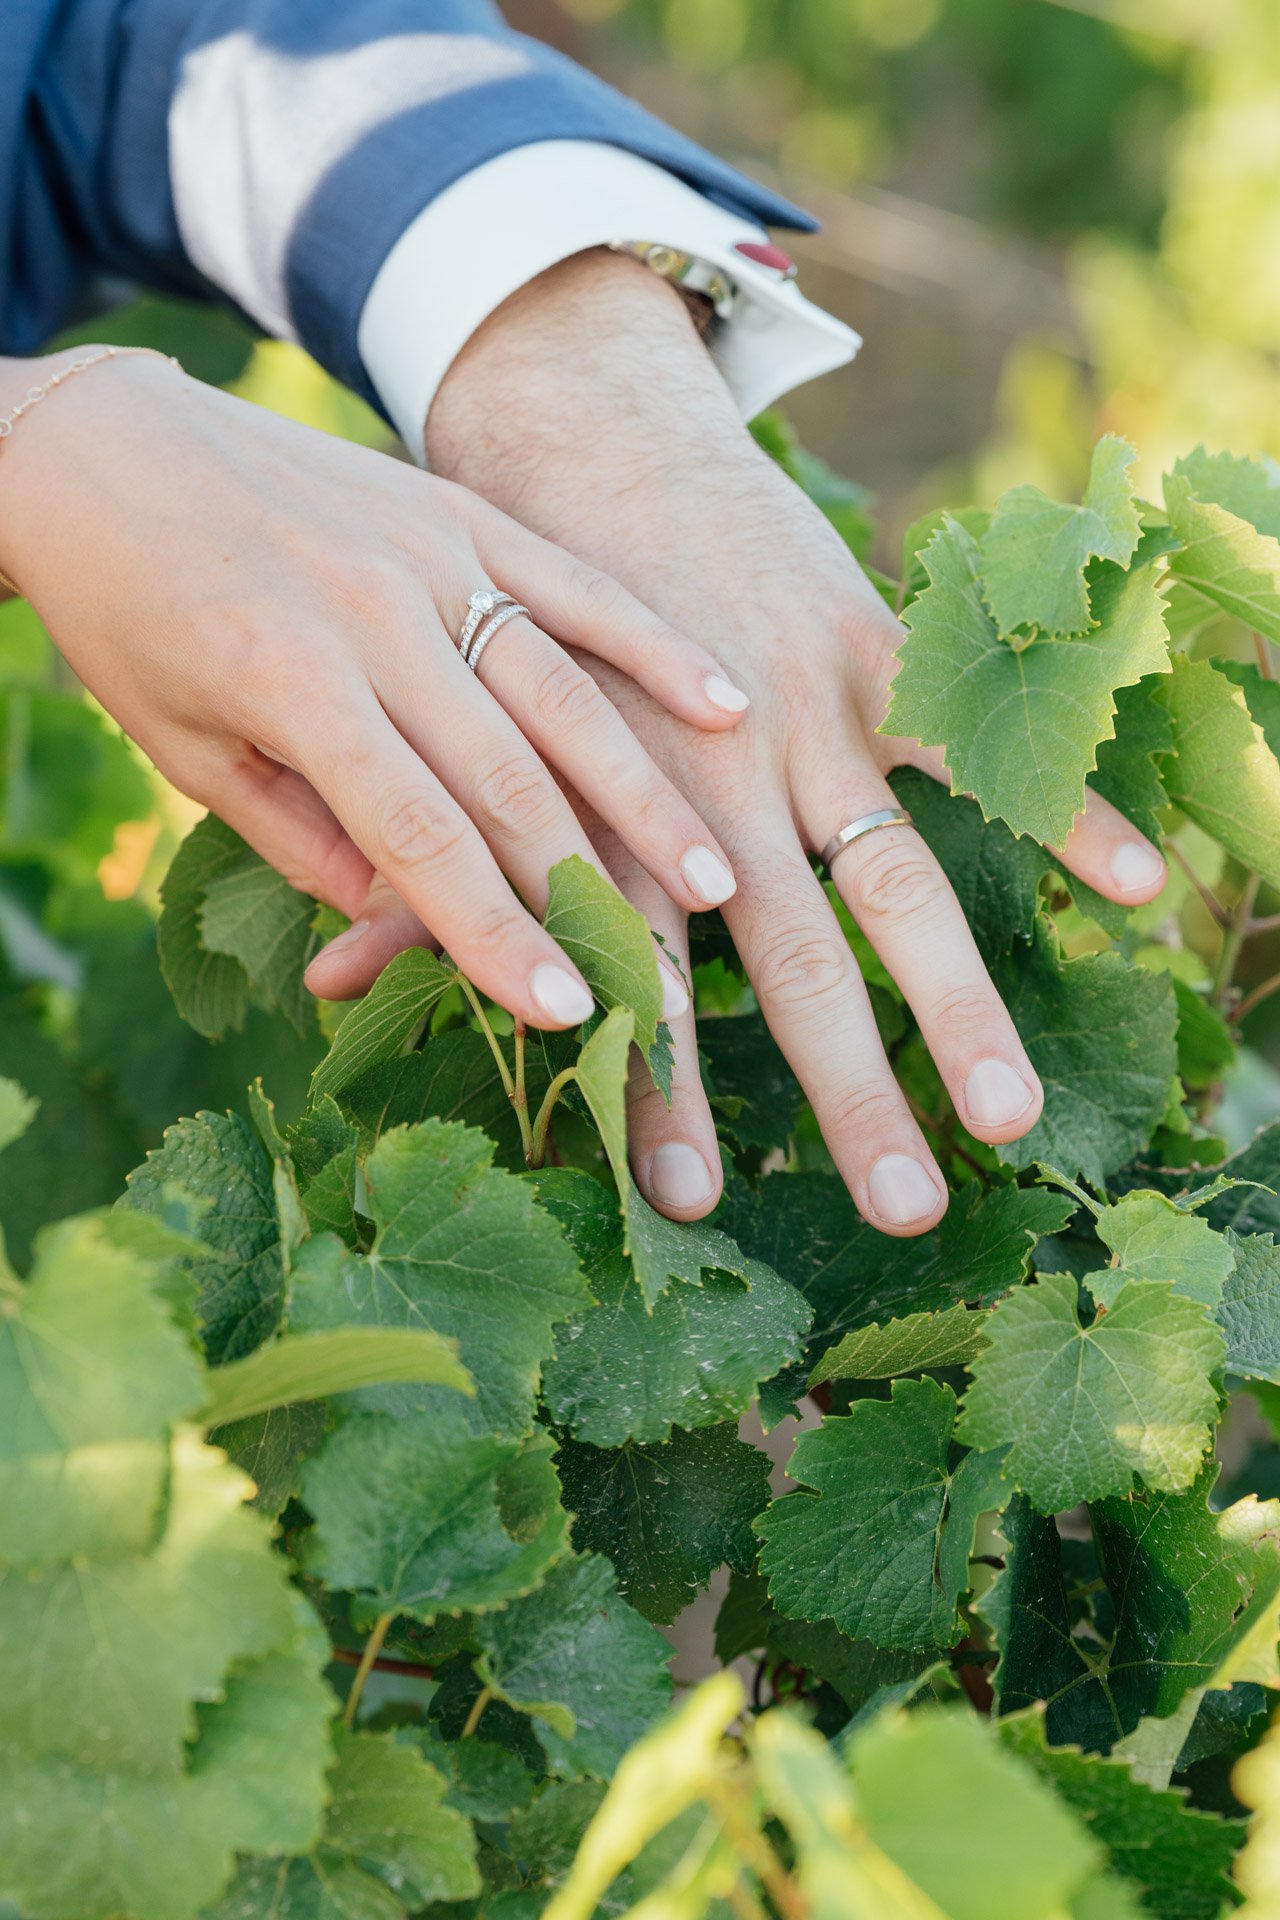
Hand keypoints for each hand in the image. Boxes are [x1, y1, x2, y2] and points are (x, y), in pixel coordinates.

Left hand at [0, 346, 748, 1030]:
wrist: (102, 442)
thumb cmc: (129, 613)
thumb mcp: (183, 746)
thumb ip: (299, 836)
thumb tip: (399, 922)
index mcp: (286, 679)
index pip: (416, 834)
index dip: (493, 930)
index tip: (562, 1009)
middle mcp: (371, 612)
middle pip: (507, 775)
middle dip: (589, 888)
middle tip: (663, 980)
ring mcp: (428, 552)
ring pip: (561, 690)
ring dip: (646, 794)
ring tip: (714, 880)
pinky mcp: (459, 510)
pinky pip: (575, 585)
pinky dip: (653, 647)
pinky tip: (722, 706)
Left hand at [416, 251, 1167, 1233]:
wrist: (575, 437)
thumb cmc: (500, 615)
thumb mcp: (438, 731)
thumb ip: (409, 857)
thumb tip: (330, 985)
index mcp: (595, 806)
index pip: (636, 973)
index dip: (659, 1088)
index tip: (684, 1204)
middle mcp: (705, 776)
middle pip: (786, 956)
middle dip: (845, 1088)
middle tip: (903, 1211)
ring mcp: (800, 712)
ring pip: (891, 868)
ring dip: (954, 994)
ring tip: (1008, 1110)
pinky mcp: (867, 645)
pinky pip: (976, 737)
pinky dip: (1059, 805)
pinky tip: (1141, 889)